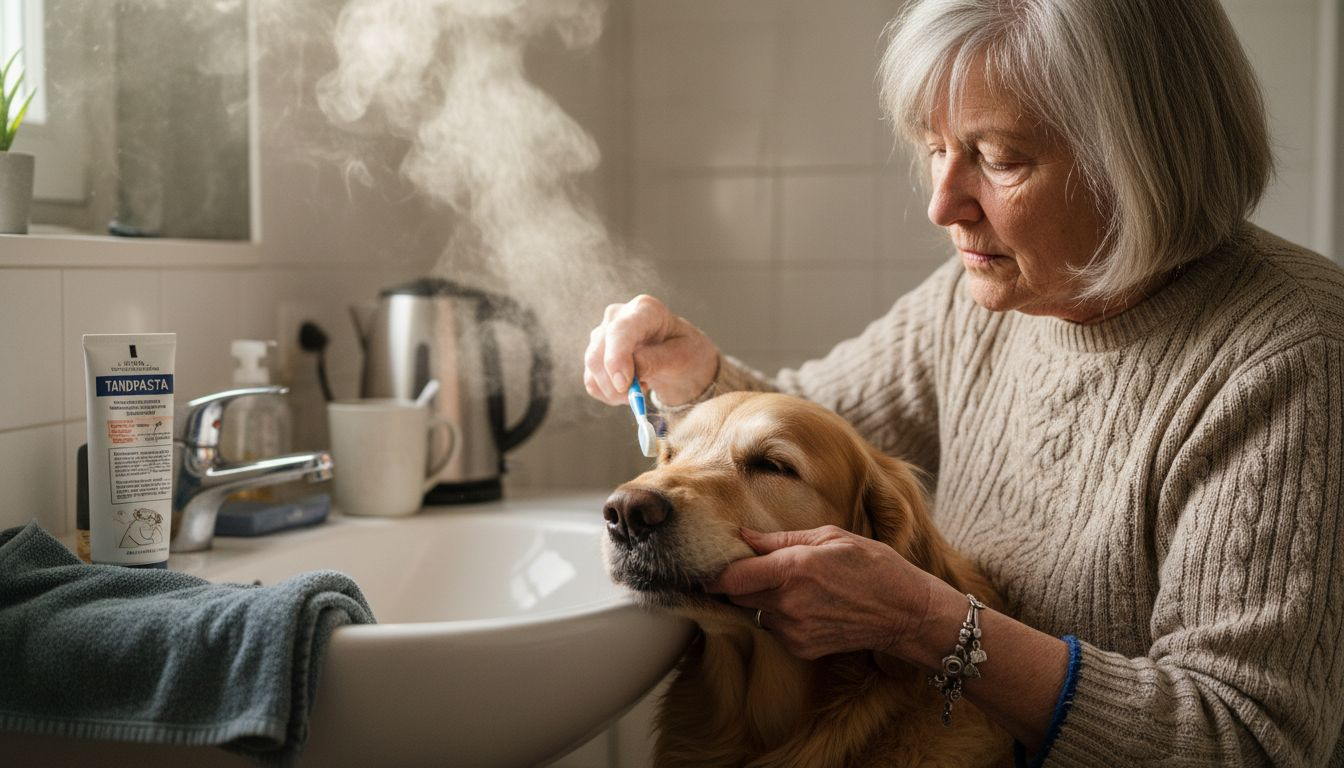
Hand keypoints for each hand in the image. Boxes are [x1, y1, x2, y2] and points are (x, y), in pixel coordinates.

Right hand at [583, 294, 718, 406]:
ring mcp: (603, 334)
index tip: (624, 385)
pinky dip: (608, 394)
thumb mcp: (683, 356)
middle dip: (615, 384)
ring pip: (593, 367)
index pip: (620, 331)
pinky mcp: (596, 354)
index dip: (617, 358)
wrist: (679, 358)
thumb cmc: (686, 352)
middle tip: (638, 398)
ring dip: (614, 391)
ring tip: (641, 388)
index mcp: (646, 310)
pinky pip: (591, 380)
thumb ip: (657, 360)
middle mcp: (618, 316)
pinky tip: (628, 391)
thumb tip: (633, 371)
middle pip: (599, 352)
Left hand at [705, 526, 934, 660]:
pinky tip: (808, 605)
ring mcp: (794, 631)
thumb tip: (743, 537)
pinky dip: (780, 616)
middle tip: (754, 567)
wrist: (906, 612)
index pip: (731, 578)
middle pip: (737, 596)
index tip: (707, 565)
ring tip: (793, 585)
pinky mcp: (801, 649)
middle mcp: (789, 603)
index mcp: (794, 569)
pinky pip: (774, 629)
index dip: (714, 573)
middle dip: (739, 582)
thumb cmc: (873, 566)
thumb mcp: (830, 536)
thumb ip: (780, 540)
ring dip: (762, 599)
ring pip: (755, 613)